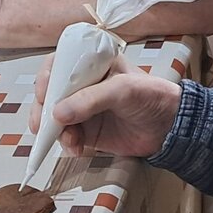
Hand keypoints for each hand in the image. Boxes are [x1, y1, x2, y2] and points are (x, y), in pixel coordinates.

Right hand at [29, 55, 180, 159]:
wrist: (170, 127)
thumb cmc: (152, 97)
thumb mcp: (123, 90)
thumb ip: (91, 99)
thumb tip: (58, 113)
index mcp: (92, 64)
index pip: (59, 64)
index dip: (46, 78)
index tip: (43, 94)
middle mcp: (84, 85)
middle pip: (50, 93)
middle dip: (42, 109)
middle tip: (42, 124)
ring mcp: (83, 109)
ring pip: (54, 118)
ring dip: (55, 130)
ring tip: (69, 140)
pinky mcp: (87, 131)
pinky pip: (66, 136)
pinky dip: (66, 143)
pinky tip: (76, 148)